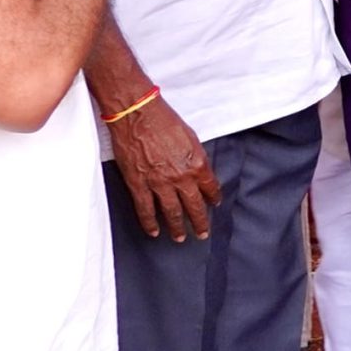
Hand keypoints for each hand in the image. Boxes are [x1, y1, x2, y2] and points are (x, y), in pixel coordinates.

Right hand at [106, 91, 220, 240]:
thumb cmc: (163, 118)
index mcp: (197, 164)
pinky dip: (149, 222)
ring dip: (176, 227)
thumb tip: (198, 170)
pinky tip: (153, 231)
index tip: (214, 204)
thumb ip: (195, 157)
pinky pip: (145, 209)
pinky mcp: (138, 183)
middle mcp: (180, 177)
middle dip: (199, 222)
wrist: (136, 113)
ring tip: (180, 238)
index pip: (210, 188)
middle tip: (202, 233)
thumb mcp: (190, 136)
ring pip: (171, 212)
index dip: (213, 198)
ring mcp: (159, 183)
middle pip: (193, 206)